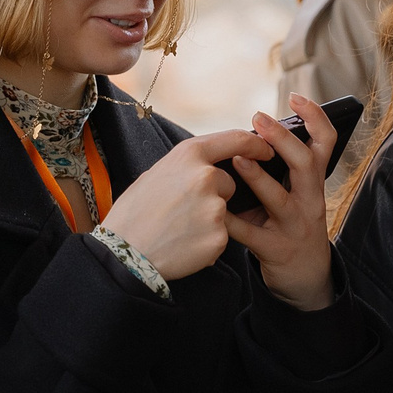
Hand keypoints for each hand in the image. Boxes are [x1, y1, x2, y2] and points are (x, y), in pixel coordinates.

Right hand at [100, 129, 264, 284]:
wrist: (125, 252)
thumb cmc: (135, 212)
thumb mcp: (157, 173)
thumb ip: (188, 165)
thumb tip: (210, 162)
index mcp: (190, 154)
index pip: (237, 140)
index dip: (257, 145)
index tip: (266, 151)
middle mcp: (207, 176)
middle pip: (228, 183)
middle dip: (215, 196)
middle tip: (183, 211)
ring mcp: (215, 208)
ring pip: (225, 211)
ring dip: (210, 220)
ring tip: (179, 228)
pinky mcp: (219, 237)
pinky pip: (221, 236)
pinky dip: (207, 241)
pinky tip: (184, 244)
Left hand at [225, 95, 337, 311]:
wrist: (305, 278)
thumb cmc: (292, 225)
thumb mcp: (297, 195)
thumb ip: (281, 171)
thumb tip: (248, 139)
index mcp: (314, 183)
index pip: (324, 144)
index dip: (315, 118)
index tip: (295, 97)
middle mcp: (310, 201)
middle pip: (305, 164)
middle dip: (282, 139)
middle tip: (259, 119)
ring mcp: (294, 226)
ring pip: (279, 198)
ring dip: (258, 177)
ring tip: (237, 159)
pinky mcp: (276, 249)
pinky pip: (251, 233)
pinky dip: (232, 220)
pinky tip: (215, 207)